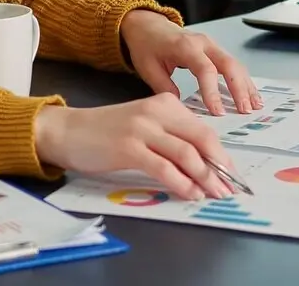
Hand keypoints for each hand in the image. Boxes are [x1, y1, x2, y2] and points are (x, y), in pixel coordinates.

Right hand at [35, 95, 236, 199]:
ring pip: (186, 154)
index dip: (222, 155)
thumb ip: (169, 136)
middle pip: (202, 139)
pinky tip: (189, 194)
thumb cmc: (104, 132)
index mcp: (164, 104)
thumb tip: (200, 163)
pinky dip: (182, 183)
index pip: (203, 130)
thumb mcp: (142, 125)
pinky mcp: (128, 148)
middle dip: (220, 167)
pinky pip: (164, 168)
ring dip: (205, 178)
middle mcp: (157, 112)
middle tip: (229, 188)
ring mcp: (142, 129)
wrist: (67, 131)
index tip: (231, 174)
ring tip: (213, 194)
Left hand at [120, 10, 261, 115]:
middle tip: (244, 111)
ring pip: (235, 64)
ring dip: (246, 85)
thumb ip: (165, 88)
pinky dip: (243, 80)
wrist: (147, 26)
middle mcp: (203, 43)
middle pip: (228, 64)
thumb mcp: (148, 68)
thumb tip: (182, 109)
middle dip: (239, 88)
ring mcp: (211, 45)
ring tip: (254, 106)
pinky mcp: (215, 50)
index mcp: (185, 46)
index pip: (205, 70)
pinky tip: (250, 95)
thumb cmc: (147, 46)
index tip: (217, 112)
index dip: (213, 91)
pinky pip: (233, 65)